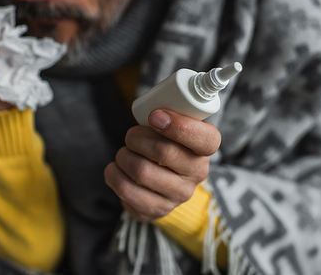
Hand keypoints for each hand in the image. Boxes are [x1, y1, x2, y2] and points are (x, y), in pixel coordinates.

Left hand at [105, 109, 220, 221]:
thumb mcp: (172, 126)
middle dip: (137, 138)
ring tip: (124, 153)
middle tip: (131, 136)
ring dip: (123, 156)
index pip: (205, 139)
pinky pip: (127, 190)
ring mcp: (178, 195)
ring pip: (141, 171)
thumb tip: (153, 110)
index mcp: (205, 149)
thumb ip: (167, 115)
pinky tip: (117, 169)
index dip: (179, 126)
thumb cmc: (164, 143)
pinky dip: (114, 174)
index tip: (155, 116)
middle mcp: (197, 174)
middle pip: (164, 152)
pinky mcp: (157, 209)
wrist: (161, 182)